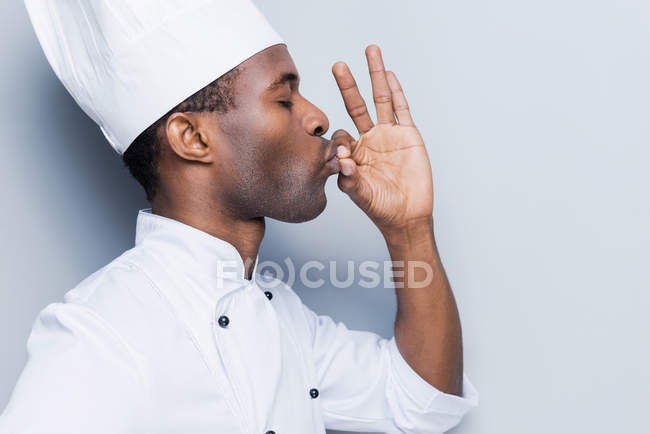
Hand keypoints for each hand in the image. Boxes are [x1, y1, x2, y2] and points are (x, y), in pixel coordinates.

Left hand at [331, 45, 433, 233]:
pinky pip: (401, 108)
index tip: (341, 153)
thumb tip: (341, 159)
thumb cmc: (381, 207)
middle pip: (356, 105)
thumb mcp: (360, 195)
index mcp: (354, 152)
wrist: (408, 215)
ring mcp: (389, 135)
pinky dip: (396, 91)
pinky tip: (389, 74)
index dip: (337, 139)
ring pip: (381, 99)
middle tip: (338, 65)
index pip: (340, 135)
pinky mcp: (409, 135)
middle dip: (347, 85)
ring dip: (375, 76)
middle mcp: (369, 139)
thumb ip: (349, 179)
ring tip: (370, 50)